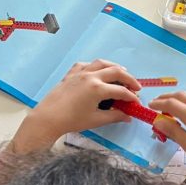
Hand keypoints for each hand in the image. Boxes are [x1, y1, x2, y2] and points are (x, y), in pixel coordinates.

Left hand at [12, 59, 137, 151]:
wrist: (48, 118)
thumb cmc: (71, 121)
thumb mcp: (96, 120)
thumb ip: (114, 116)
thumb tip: (127, 117)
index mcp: (97, 89)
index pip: (121, 91)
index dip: (132, 97)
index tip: (137, 103)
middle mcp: (90, 77)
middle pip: (116, 72)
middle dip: (129, 79)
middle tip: (136, 87)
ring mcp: (80, 73)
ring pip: (102, 63)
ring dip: (114, 67)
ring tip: (122, 74)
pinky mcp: (71, 74)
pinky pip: (86, 65)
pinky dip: (95, 66)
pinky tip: (98, 71)